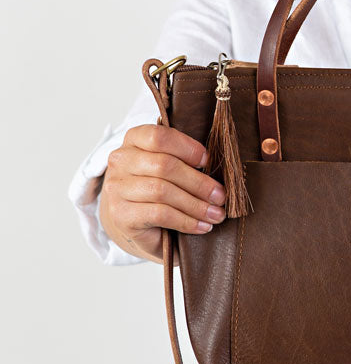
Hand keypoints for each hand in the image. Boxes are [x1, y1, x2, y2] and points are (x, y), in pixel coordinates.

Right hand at [99, 124, 226, 262]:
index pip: (159, 136)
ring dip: (196, 205)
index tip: (209, 162)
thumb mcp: (170, 167)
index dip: (188, 148)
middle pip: (164, 166)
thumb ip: (185, 159)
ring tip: (216, 214)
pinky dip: (186, 221)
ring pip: (162, 191)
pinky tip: (201, 226)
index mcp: (133, 140)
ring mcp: (117, 188)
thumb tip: (217, 166)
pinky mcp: (121, 215)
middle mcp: (121, 161)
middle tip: (221, 196)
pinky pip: (159, 214)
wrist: (133, 224)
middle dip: (199, 182)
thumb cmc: (158, 190)